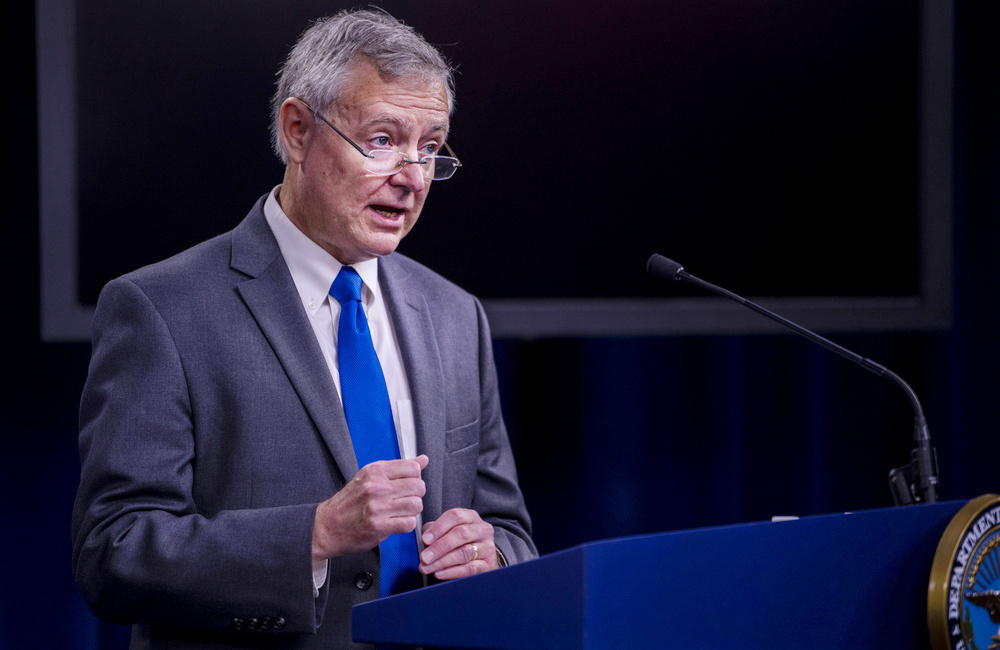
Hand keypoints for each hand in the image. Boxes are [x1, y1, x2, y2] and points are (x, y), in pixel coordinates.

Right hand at [312, 455, 427, 561]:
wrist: (326, 526)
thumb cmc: (349, 502)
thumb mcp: (370, 477)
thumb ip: (398, 468)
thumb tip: (423, 460)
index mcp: (375, 471)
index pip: (413, 468)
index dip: (415, 478)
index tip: (408, 484)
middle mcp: (377, 487)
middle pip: (418, 486)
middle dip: (416, 495)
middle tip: (405, 499)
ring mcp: (378, 507)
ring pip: (416, 505)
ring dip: (412, 511)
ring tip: (400, 511)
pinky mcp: (379, 526)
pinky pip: (409, 523)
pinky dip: (406, 524)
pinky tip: (396, 522)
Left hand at [419, 508, 496, 579]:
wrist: (483, 557)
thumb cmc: (461, 542)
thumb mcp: (450, 530)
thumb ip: (436, 530)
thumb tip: (424, 536)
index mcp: (471, 517)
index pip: (455, 516)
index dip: (438, 527)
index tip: (425, 539)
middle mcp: (482, 530)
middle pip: (461, 534)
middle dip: (439, 547)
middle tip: (424, 557)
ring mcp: (487, 548)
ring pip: (464, 553)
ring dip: (442, 562)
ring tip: (427, 568)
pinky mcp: (488, 565)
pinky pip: (470, 569)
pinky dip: (452, 572)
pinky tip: (439, 574)